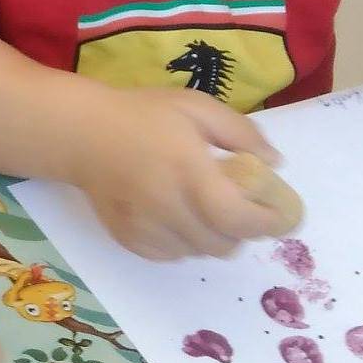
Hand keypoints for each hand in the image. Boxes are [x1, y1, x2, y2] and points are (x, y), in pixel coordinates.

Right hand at [68, 85, 287, 260]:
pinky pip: (172, 255)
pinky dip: (185, 243)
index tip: (281, 214)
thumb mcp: (196, 108)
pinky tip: (178, 217)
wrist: (81, 133)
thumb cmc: (142, 115)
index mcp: (189, 172)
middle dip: (242, 229)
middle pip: (224, 243)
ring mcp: (146, 228)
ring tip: (206, 209)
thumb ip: (240, 133)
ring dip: (214, 237)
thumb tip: (275, 163)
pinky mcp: (130, 240)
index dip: (268, 222)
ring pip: (200, 252)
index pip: (239, 218)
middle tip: (240, 206)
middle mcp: (168, 206)